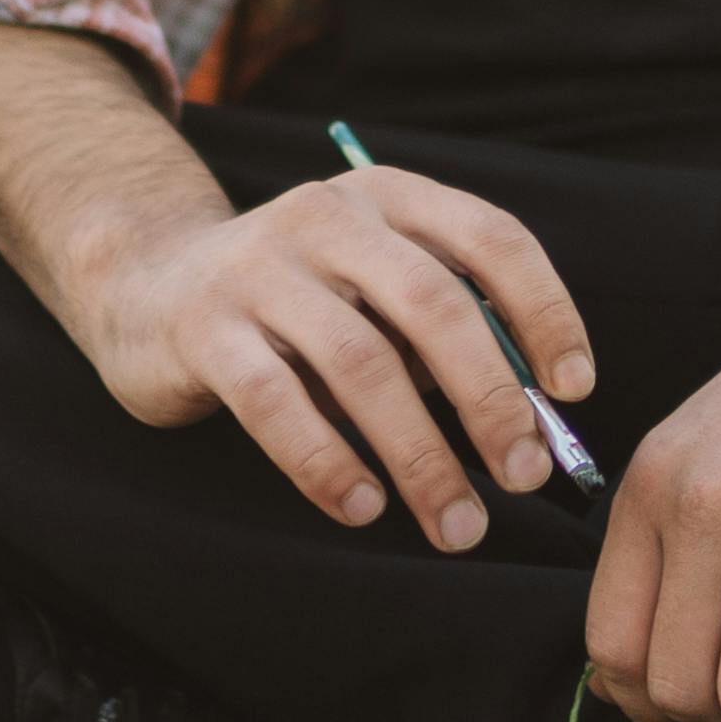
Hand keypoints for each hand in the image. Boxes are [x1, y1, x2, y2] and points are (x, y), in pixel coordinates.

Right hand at [88, 160, 593, 554]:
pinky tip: (362, 508)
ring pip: (361, 362)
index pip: (491, 239)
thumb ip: (440, 334)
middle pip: (433, 304)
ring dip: (420, 454)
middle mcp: (328, 217)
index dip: (546, 311)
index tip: (575, 389)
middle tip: (525, 476)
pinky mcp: (203, 326)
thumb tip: (529, 421)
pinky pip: (276, 402)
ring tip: (456, 523)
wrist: (145, 284)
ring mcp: (260, 266)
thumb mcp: (372, 290)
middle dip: (491, 399)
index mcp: (388, 197)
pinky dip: (327, 462)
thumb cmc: (294, 305)